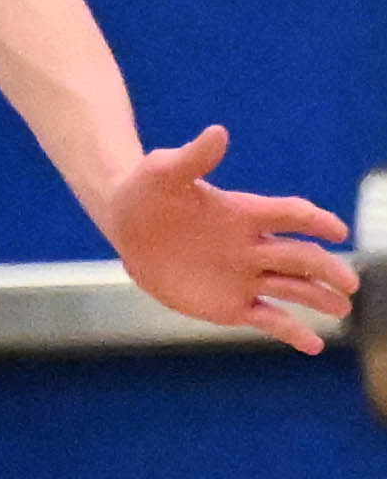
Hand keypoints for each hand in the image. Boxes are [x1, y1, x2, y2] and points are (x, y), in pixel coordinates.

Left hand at [101, 126, 351, 355]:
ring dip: (318, 299)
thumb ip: (194, 158)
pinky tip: (314, 345)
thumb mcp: (163, 171)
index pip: (289, 215)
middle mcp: (252, 246)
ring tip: (342, 311)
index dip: (314, 221)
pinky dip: (291, 331)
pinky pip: (267, 318)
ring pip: (291, 289)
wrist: (128, 222)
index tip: (337, 231)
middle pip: (299, 257)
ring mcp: (244, 276)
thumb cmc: (148, 190)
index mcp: (244, 212)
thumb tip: (218, 133)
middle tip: (350, 285)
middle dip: (325, 270)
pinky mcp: (229, 304)